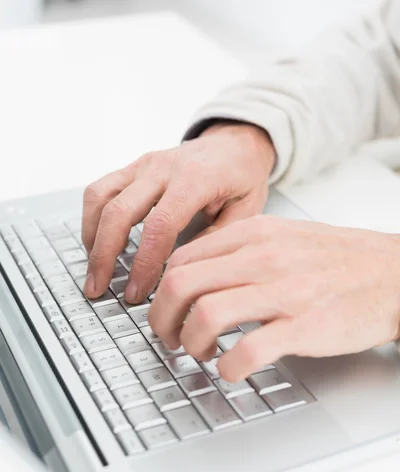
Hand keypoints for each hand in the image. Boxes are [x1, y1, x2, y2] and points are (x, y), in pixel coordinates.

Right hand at [82, 123, 275, 302]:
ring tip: (93, 271)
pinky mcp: (133, 167)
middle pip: (119, 212)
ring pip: (101, 198)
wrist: (234, 143)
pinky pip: (100, 189)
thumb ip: (216, 241)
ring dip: (91, 238)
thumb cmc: (242, 178)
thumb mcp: (247, 212)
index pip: (159, 226)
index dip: (144, 264)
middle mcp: (164, 168)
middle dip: (104, 256)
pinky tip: (95, 244)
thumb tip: (182, 272)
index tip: (137, 292)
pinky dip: (91, 219)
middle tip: (99, 289)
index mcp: (196, 179)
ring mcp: (144, 165)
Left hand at [148, 215, 399, 381]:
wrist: (394, 274)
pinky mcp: (304, 327)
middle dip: (162, 321)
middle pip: (181, 286)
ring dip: (190, 344)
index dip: (161, 292)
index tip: (165, 310)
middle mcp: (263, 258)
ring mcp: (284, 292)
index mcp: (254, 234)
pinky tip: (231, 369)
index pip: (180, 260)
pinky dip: (228, 368)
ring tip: (200, 353)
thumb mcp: (284, 237)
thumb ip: (239, 251)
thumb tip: (194, 274)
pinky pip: (247, 351)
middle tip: (169, 338)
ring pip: (206, 316)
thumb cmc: (338, 260)